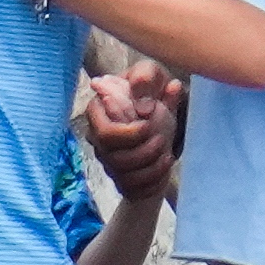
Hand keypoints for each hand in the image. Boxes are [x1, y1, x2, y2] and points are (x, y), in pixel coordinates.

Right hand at [86, 63, 178, 197]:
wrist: (163, 116)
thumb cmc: (152, 93)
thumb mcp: (154, 76)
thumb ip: (147, 77)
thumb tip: (144, 106)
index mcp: (99, 111)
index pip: (102, 130)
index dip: (127, 133)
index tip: (149, 124)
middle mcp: (97, 137)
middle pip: (110, 155)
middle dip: (141, 151)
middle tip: (161, 139)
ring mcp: (107, 159)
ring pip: (122, 174)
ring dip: (149, 166)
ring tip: (166, 153)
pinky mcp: (120, 176)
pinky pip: (132, 188)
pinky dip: (153, 180)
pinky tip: (164, 165)